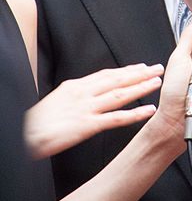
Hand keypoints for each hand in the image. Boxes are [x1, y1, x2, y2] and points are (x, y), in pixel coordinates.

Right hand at [24, 64, 163, 158]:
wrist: (25, 134)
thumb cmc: (38, 121)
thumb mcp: (58, 99)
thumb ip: (77, 94)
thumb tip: (90, 91)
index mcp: (76, 86)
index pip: (107, 74)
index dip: (126, 70)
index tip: (141, 67)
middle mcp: (84, 93)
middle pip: (117, 79)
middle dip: (139, 73)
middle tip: (157, 68)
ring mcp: (87, 108)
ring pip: (121, 94)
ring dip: (141, 87)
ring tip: (157, 82)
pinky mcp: (88, 125)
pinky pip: (116, 118)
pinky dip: (135, 114)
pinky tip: (147, 111)